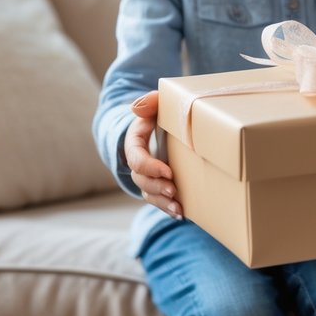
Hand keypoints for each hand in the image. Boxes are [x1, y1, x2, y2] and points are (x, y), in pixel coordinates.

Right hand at [124, 91, 180, 218]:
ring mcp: (147, 175)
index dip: (149, 167)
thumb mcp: (156, 102)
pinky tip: (181, 213)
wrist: (159, 124)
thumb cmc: (158, 112)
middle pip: (140, 180)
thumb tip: (136, 108)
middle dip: (156, 187)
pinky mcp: (157, 183)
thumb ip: (149, 101)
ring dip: (162, 203)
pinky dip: (167, 208)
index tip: (168, 171)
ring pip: (148, 193)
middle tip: (173, 190)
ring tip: (178, 208)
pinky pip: (157, 199)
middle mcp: (138, 162)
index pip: (136, 158)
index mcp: (135, 143)